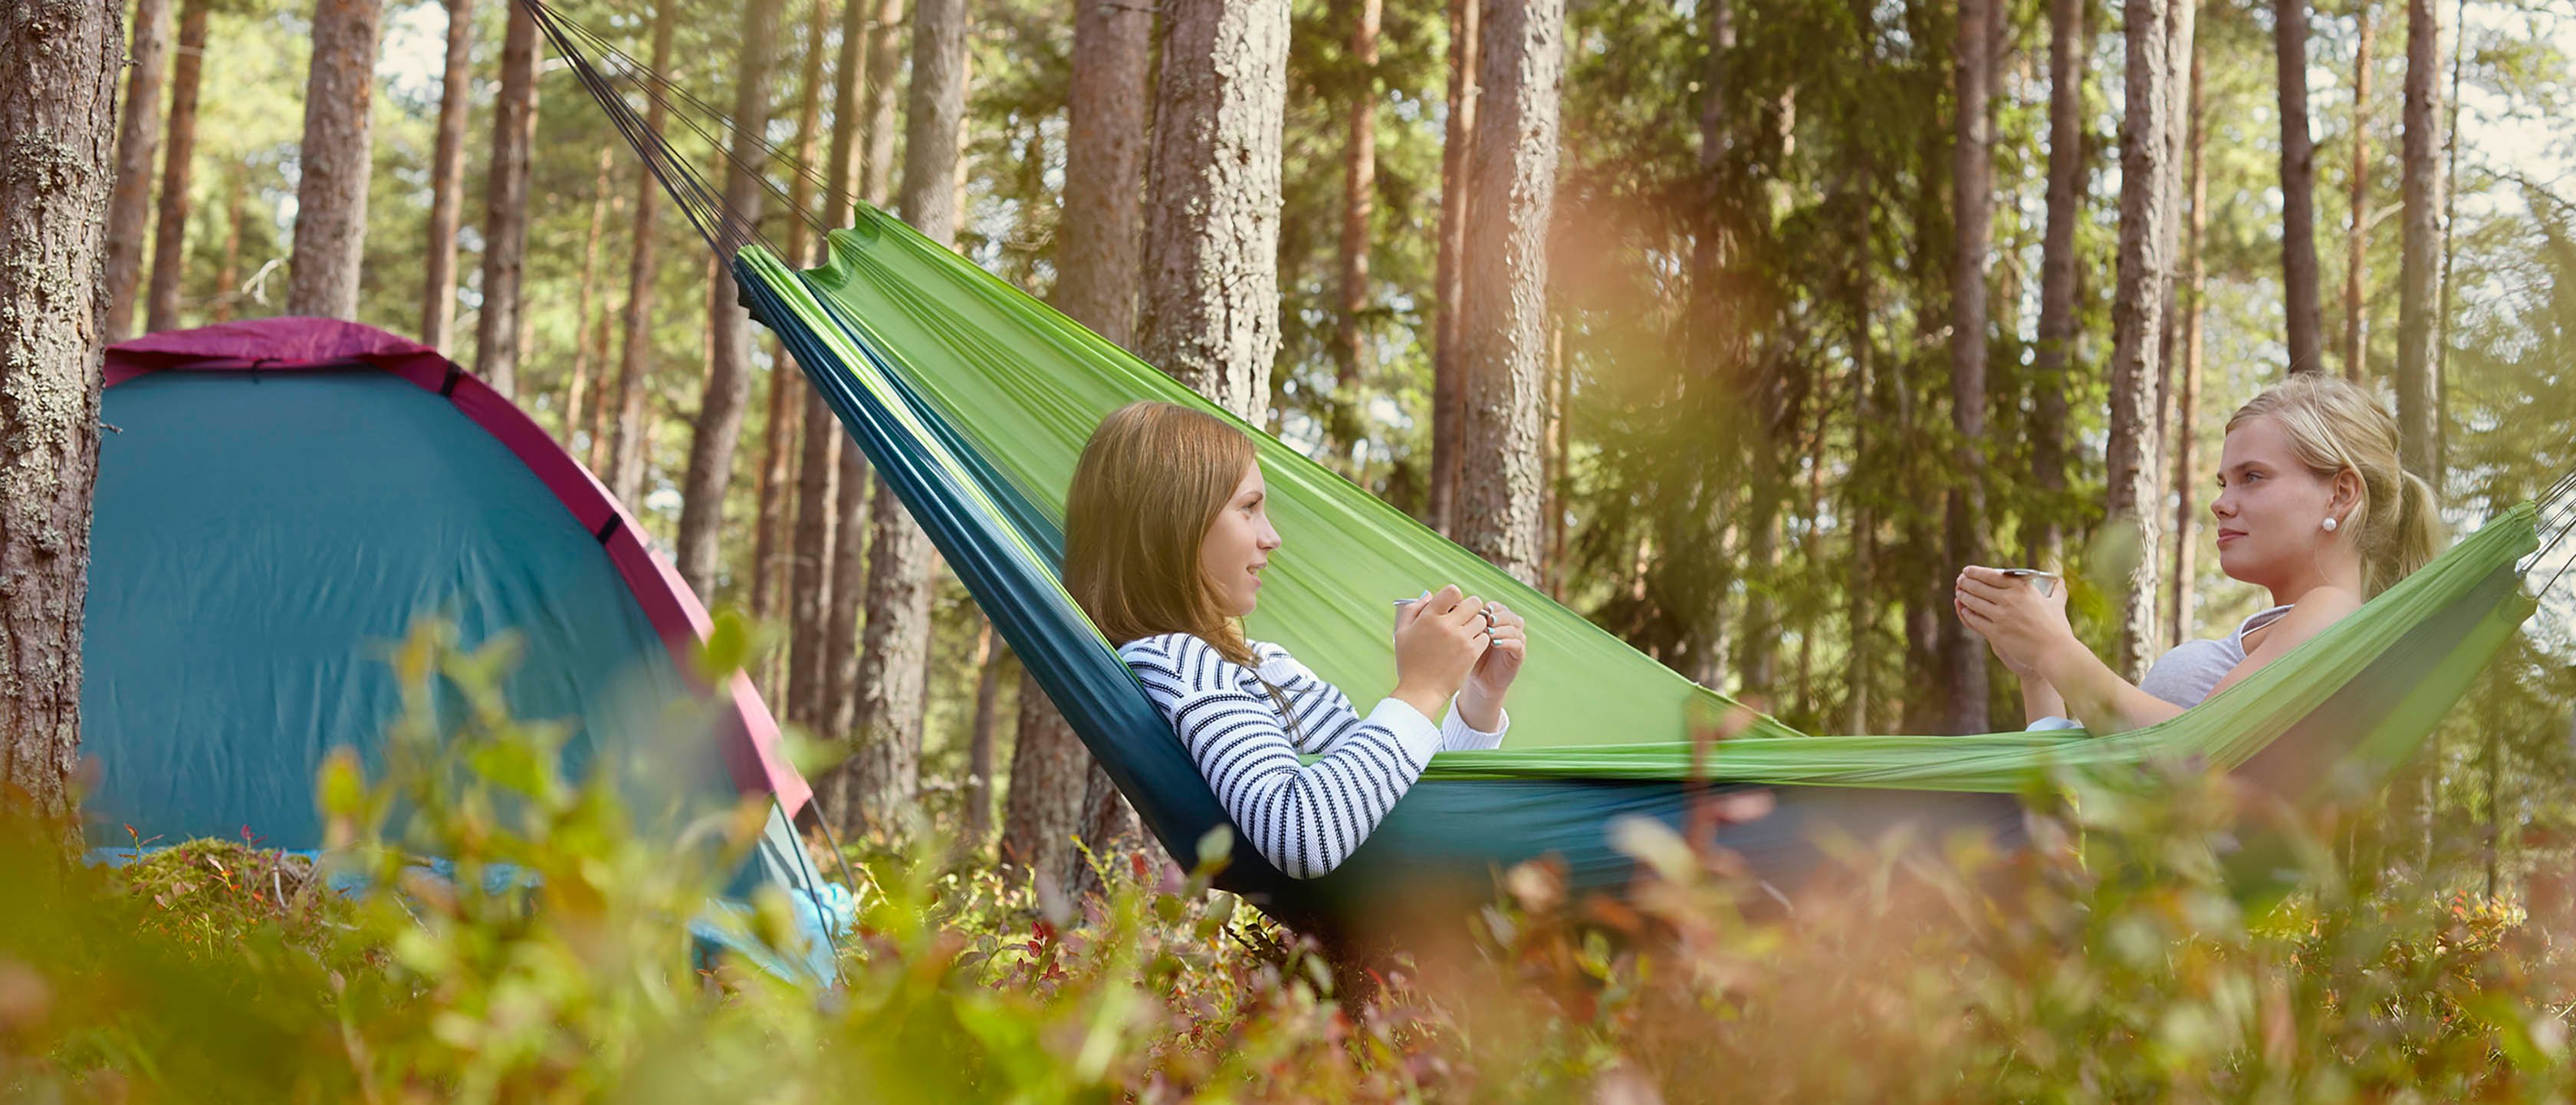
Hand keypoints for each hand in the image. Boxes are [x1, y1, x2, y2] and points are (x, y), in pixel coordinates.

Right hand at [1392, 584, 1490, 715]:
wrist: (1420, 692)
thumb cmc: (1409, 662)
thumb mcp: (1401, 633)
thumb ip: (1413, 610)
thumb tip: (1428, 595)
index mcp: (1429, 617)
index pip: (1453, 591)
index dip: (1456, 596)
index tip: (1452, 606)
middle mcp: (1447, 625)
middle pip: (1474, 602)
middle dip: (1471, 608)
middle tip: (1465, 618)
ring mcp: (1461, 639)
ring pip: (1482, 620)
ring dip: (1476, 625)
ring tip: (1467, 634)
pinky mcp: (1471, 653)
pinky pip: (1485, 637)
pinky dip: (1480, 640)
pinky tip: (1470, 646)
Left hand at [1465, 600, 1526, 699]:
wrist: (1477, 681)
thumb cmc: (1467, 656)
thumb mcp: (1463, 637)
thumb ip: (1461, 622)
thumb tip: (1451, 605)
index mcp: (1497, 621)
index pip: (1499, 607)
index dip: (1492, 607)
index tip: (1482, 611)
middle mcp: (1509, 629)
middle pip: (1510, 615)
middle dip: (1500, 616)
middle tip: (1488, 620)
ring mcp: (1516, 642)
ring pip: (1516, 628)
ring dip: (1503, 628)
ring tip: (1490, 632)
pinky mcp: (1518, 656)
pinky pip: (1518, 645)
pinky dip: (1508, 642)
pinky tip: (1495, 643)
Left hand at [1954, 565, 2072, 678]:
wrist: (2054, 651)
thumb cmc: (2057, 628)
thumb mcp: (2057, 604)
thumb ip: (2057, 591)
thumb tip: (2060, 580)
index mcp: (2023, 588)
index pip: (1992, 575)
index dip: (1976, 572)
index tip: (1967, 570)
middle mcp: (2010, 599)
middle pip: (1980, 587)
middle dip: (1966, 582)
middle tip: (1960, 581)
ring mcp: (2001, 616)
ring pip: (1975, 603)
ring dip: (1964, 596)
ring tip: (1959, 593)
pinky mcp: (1996, 632)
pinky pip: (1976, 621)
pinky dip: (1968, 614)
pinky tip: (1964, 611)